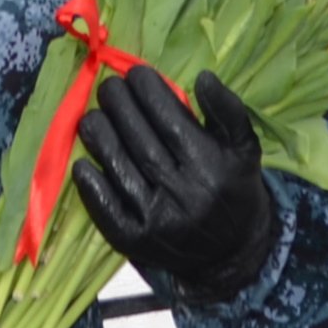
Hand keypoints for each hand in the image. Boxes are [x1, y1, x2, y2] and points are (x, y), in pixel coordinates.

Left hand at [73, 70, 280, 305]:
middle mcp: (182, 193)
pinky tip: (82, 162)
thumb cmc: (235, 190)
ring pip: (118, 167)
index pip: (169, 119)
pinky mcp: (134, 241)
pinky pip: (105, 208)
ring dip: (99, 136)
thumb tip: (202, 76)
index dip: (147, 91)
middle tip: (109, 87)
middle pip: (139, 139)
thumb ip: (228, 110)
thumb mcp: (246, 148)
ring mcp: (156, 219)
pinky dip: (90, 185)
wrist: (232, 253)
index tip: (136, 73)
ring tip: (91, 116)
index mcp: (210, 167)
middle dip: (119, 105)